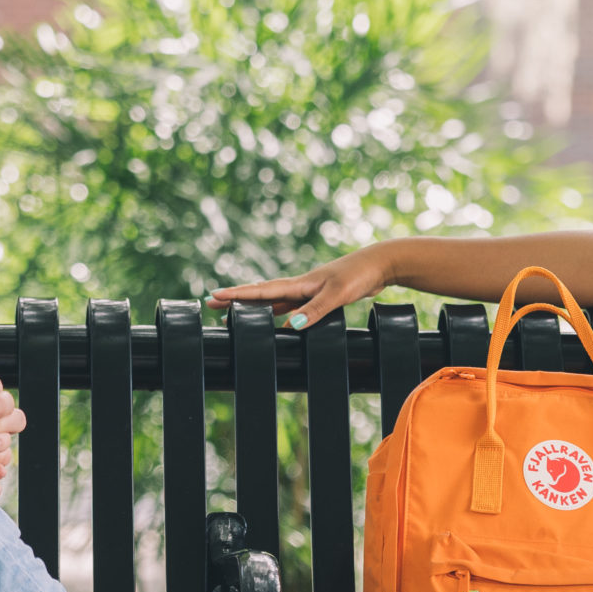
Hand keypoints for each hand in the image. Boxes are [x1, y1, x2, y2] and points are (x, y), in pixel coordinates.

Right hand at [210, 246, 393, 328]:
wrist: (380, 265)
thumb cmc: (359, 275)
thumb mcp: (337, 294)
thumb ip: (315, 309)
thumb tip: (291, 325)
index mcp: (300, 284)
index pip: (262, 290)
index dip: (238, 294)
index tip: (215, 296)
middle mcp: (301, 286)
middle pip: (262, 294)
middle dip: (238, 299)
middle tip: (212, 303)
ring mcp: (310, 291)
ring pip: (275, 300)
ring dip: (256, 306)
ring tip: (236, 314)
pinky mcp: (321, 296)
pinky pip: (292, 306)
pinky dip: (280, 312)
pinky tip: (279, 320)